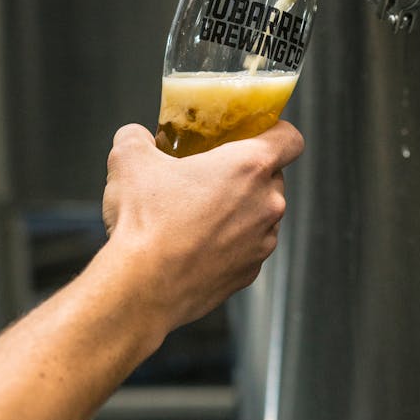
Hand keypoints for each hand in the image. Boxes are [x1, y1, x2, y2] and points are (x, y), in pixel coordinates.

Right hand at [101, 120, 303, 331]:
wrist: (141, 288)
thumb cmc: (144, 223)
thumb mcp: (129, 160)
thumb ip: (137, 136)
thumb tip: (137, 137)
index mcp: (250, 166)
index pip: (290, 138)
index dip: (274, 131)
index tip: (253, 134)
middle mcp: (267, 204)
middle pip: (272, 176)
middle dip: (245, 173)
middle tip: (209, 174)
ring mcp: (262, 242)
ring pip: (260, 214)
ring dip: (237, 209)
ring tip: (196, 213)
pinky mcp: (249, 273)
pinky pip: (247, 247)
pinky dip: (228, 242)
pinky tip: (195, 244)